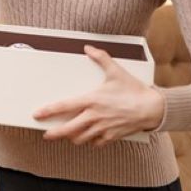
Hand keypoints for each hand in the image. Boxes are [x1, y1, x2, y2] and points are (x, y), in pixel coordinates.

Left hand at [32, 44, 164, 147]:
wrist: (153, 108)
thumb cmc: (134, 90)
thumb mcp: (116, 71)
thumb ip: (101, 58)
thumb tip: (89, 48)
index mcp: (92, 100)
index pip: (64, 106)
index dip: (48, 111)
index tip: (37, 115)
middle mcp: (94, 116)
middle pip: (68, 129)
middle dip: (55, 133)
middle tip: (47, 134)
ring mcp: (102, 128)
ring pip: (81, 138)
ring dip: (73, 137)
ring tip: (68, 135)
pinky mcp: (111, 136)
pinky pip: (96, 142)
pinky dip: (90, 141)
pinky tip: (89, 138)